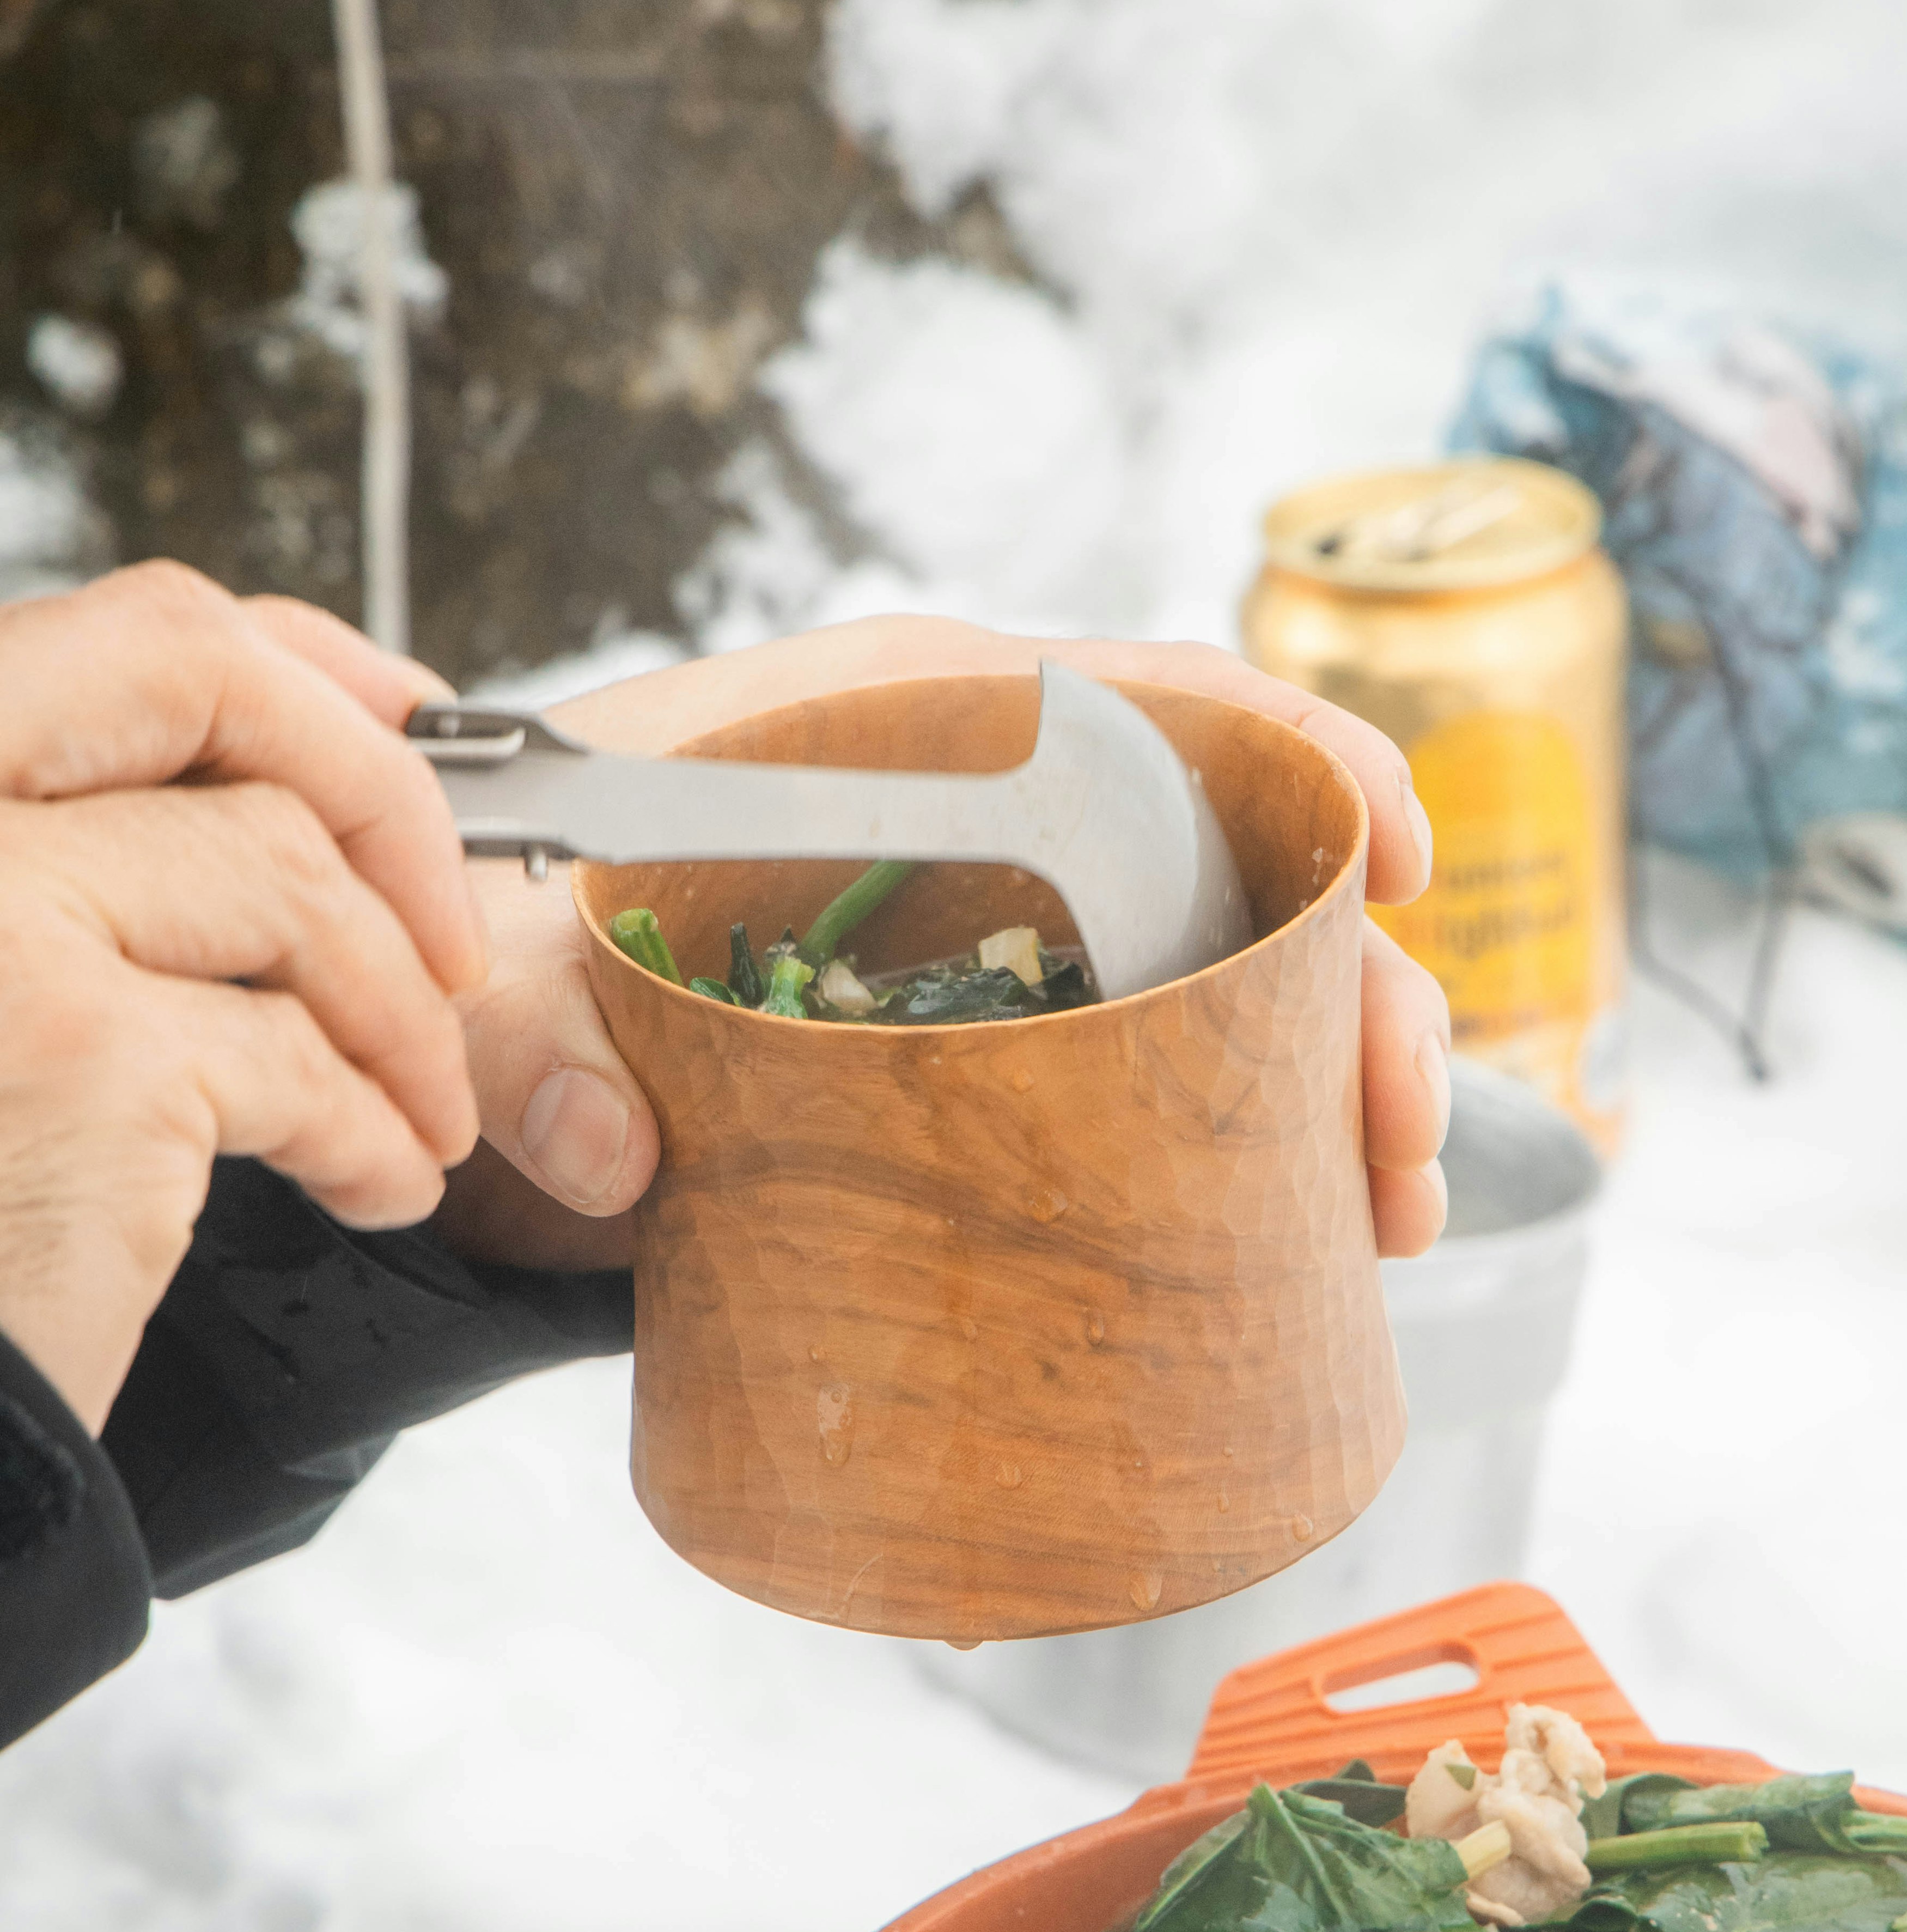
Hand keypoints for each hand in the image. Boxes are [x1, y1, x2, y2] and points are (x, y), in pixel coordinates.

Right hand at [0, 563, 483, 1431]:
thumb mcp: (12, 981)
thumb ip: (104, 860)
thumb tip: (298, 782)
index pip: (132, 634)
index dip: (303, 672)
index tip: (416, 730)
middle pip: (207, 679)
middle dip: (381, 792)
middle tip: (458, 936)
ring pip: (287, 877)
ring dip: (401, 1007)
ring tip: (421, 1112)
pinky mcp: (80, 1056)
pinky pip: (300, 1053)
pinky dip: (374, 1128)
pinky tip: (375, 1185)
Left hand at [438, 614, 1448, 1266]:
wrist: (483, 1009)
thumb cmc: (506, 929)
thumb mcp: (489, 969)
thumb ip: (521, 1034)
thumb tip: (611, 1148)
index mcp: (903, 722)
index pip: (1146, 693)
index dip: (1298, 756)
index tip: (1396, 852)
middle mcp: (995, 814)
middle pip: (1236, 862)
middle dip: (1356, 987)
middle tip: (1398, 1130)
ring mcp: (1016, 936)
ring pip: (1229, 981)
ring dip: (1336, 1084)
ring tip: (1389, 1212)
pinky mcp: (1010, 1047)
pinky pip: (1170, 1072)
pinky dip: (1259, 1145)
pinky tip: (1321, 1238)